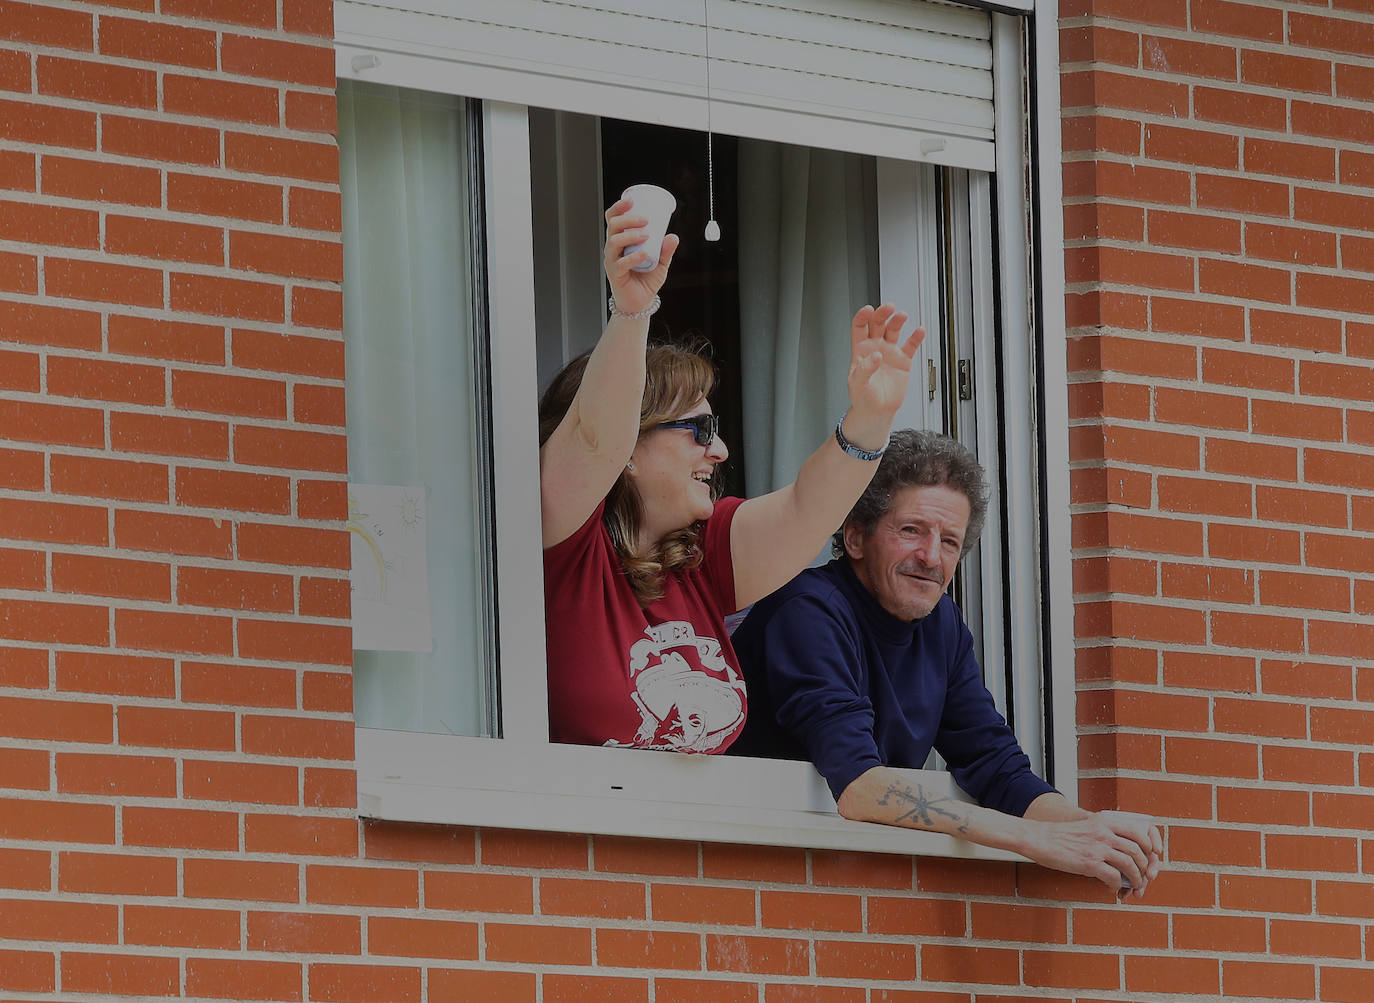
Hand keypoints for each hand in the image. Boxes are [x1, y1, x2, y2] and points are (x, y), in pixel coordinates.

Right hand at [603, 197, 678, 315]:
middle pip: (613, 226)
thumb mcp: (660, 263)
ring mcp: (611, 261)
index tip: (632, 200)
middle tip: (645, 220)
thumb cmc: (646, 280)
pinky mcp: (614, 275)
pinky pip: (620, 263)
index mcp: (620, 241)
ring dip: (630, 235)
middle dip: (628, 219)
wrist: (640, 302)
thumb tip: (673, 236)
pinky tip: (644, 254)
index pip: (613, 219)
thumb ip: (666, 250)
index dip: (619, 208)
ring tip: (646, 235)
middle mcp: (613, 249)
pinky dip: (633, 257)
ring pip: (613, 242)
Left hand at [846, 303, 922, 423]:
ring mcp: (889, 352)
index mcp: (860, 350)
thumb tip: (875, 356)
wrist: (877, 412)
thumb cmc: (862, 398)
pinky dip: (916, 337)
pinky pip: (910, 345)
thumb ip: (865, 369)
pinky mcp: (903, 360)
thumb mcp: (858, 384)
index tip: (869, 310)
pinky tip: (919, 330)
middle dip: (882, 314)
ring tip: (902, 315)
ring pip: (893, 330)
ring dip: (898, 321)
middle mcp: (875, 347)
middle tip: (889, 308)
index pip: (859, 326)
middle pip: (878, 324)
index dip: (863, 316)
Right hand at [1023, 809, 1163, 898]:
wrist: (1039, 839)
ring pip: (1130, 865)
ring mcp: (1097, 848)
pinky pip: (1114, 877)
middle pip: (1138, 850)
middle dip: (1145, 867)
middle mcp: (1104, 832)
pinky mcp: (1089, 863)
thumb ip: (1105, 833)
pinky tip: (1113, 888)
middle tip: (1144, 877)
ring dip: (1136, 879)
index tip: (1152, 856)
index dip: (1151, 845)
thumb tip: (1123, 852)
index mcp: (1104, 821)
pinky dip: (1118, 886)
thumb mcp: (1087, 826)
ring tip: (1134, 887)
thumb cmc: (1061, 835)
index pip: (1139, 831)